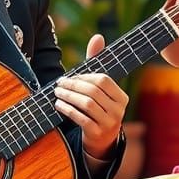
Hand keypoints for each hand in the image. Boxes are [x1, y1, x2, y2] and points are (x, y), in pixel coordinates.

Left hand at [54, 34, 127, 159]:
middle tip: (58, 83)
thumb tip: (98, 36)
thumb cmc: (98, 108)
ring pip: (86, 104)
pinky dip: (67, 110)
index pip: (103, 80)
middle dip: (73, 85)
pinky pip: (81, 118)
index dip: (84, 76)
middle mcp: (119, 110)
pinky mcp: (97, 134)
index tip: (70, 76)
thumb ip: (97, 64)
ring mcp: (109, 123)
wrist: (101, 141)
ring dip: (68, 96)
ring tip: (56, 93)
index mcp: (121, 97)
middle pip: (93, 91)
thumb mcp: (100, 90)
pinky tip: (58, 105)